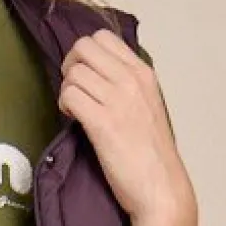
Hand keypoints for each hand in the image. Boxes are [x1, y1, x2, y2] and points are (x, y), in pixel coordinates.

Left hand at [56, 28, 195, 225]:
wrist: (161, 187)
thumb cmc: (152, 154)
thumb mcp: (148, 106)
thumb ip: (128, 86)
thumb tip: (99, 75)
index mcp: (143, 73)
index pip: (103, 37)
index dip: (84, 54)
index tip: (85, 76)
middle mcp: (131, 80)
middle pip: (83, 47)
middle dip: (70, 66)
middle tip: (74, 90)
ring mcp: (117, 100)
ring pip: (73, 72)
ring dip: (66, 90)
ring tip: (75, 110)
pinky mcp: (103, 123)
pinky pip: (70, 95)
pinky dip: (64, 106)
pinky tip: (73, 119)